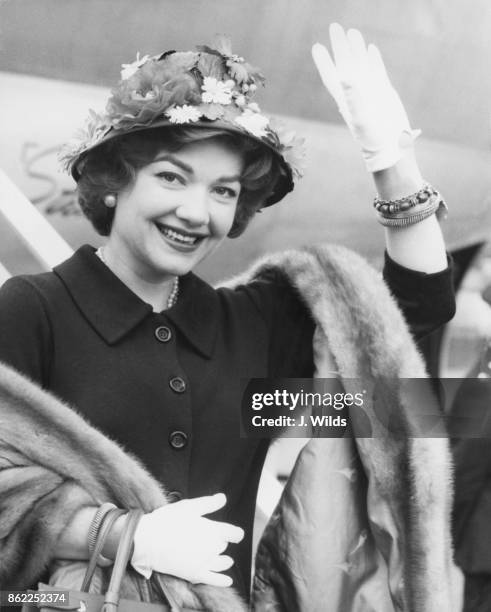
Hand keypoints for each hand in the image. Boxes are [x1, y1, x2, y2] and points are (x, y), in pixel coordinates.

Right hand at [131, 493, 243, 586]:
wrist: (148, 540)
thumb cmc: (168, 520)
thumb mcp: (189, 506)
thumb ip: (209, 503)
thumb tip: (223, 498)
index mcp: (213, 530)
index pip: (235, 534)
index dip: (235, 532)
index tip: (234, 533)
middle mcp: (212, 548)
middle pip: (224, 546)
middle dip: (221, 542)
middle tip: (211, 539)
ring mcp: (204, 563)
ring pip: (222, 563)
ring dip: (224, 560)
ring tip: (226, 560)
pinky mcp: (194, 574)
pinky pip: (214, 580)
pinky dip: (222, 580)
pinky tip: (228, 581)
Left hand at [311, 23, 419, 171]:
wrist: (391, 147)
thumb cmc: (372, 138)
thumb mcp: (360, 117)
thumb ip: (352, 96)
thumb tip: (343, 75)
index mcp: (345, 99)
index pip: (331, 75)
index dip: (324, 61)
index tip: (317, 46)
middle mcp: (356, 93)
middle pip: (345, 64)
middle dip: (340, 47)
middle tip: (335, 27)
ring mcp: (370, 91)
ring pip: (361, 64)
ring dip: (356, 49)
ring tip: (352, 32)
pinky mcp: (384, 92)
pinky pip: (376, 71)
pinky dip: (373, 59)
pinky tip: (371, 49)